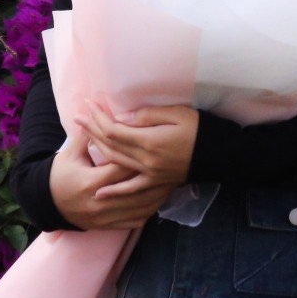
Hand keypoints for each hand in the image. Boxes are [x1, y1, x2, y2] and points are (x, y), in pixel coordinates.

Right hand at [50, 133, 178, 229]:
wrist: (47, 204)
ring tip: (172, 182)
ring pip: (139, 207)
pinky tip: (160, 200)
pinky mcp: (107, 226)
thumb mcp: (69, 153)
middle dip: (154, 177)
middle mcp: (100, 202)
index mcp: (90, 182)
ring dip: (157, 196)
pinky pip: (134, 221)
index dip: (139, 158)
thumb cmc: (59, 174)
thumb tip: (98, 113)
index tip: (154, 148)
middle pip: (135, 188)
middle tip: (173, 166)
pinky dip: (148, 211)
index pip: (121, 168)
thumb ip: (86, 136)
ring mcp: (104, 217)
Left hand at [74, 99, 197, 193]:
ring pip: (116, 162)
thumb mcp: (176, 114)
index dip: (99, 117)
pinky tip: (101, 193)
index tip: (89, 105)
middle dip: (92, 129)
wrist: (218, 154)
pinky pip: (132, 188)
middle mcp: (146, 160)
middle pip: (110, 145)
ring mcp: (150, 174)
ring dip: (97, 149)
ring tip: (84, 136)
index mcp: (149, 141)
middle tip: (78, 117)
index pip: (115, 129)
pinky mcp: (156, 182)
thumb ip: (147, 116)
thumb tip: (123, 117)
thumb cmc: (199, 128)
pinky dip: (115, 191)